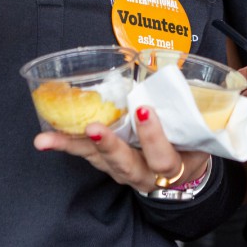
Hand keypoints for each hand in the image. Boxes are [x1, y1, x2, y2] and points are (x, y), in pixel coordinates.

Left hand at [34, 106, 209, 192]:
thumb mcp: (201, 134)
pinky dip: (66, 145)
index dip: (153, 135)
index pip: (163, 156)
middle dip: (109, 146)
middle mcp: (145, 175)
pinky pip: (87, 158)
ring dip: (74, 148)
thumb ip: (195, 110)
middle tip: (93, 127)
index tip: (144, 109)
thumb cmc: (192, 145)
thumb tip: (202, 68)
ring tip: (48, 139)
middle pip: (126, 165)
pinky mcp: (108, 167)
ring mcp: (124, 173)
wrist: (184, 178)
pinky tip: (45, 139)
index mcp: (173, 165)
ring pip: (99, 162)